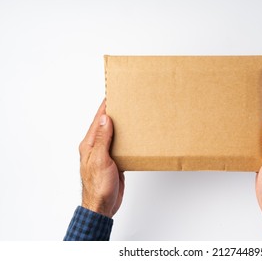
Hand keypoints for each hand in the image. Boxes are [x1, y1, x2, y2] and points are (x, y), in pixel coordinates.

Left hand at [78, 100, 124, 217]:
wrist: (102, 205)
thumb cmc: (98, 186)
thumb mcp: (100, 160)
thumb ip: (102, 139)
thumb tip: (106, 119)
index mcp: (90, 144)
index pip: (98, 119)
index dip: (106, 106)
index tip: (114, 93)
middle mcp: (96, 146)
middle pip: (106, 124)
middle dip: (115, 112)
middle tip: (127, 100)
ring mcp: (106, 154)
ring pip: (115, 134)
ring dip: (123, 124)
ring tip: (133, 114)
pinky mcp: (114, 161)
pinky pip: (121, 145)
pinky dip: (127, 138)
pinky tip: (135, 135)